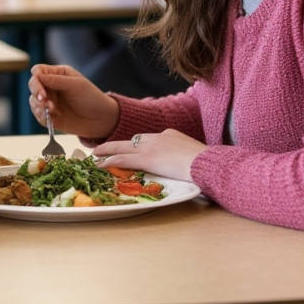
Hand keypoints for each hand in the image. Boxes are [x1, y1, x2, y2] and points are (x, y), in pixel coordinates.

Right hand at [28, 64, 118, 138]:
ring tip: (52, 110)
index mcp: (58, 74)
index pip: (38, 71)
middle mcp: (51, 87)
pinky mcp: (50, 117)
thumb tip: (36, 75)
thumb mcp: (76, 85)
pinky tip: (51, 117)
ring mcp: (50, 102)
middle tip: (44, 100)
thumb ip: (56, 80)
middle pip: (33, 86)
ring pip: (33, 101)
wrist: (101, 119)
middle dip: (36, 93)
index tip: (40, 86)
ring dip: (39, 106)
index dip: (36, 77)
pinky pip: (38, 116)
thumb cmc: (92, 98)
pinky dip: (42, 116)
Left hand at [93, 129, 207, 182]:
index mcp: (170, 135)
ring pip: (123, 147)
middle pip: (132, 140)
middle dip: (116, 144)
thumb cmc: (206, 164)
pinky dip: (109, 161)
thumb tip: (186, 167)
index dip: (136, 145)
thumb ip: (185, 159)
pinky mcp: (147, 158)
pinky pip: (123, 158)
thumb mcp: (195, 157)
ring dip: (108, 151)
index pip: (148, 139)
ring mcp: (151, 147)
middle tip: (102, 148)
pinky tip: (100, 165)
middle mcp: (158, 137)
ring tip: (96, 155)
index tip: (129, 148)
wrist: (206, 163)